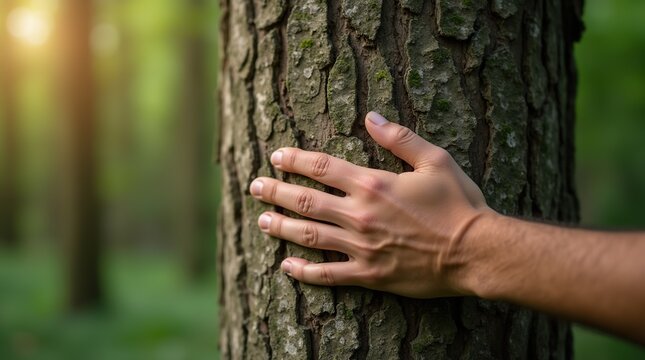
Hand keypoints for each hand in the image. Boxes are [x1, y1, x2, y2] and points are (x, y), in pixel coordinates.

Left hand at [249, 112, 490, 297]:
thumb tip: (371, 117)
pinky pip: (329, 275)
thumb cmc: (459, 204)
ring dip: (282, 228)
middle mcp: (360, 215)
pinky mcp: (370, 275)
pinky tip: (287, 267)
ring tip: (261, 221)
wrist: (475, 251)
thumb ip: (400, 138)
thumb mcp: (435, 160)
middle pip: (306, 201)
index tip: (276, 156)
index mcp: (373, 184)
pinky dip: (304, 273)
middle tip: (255, 187)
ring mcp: (361, 248)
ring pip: (309, 236)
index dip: (295, 161)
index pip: (321, 168)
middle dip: (276, 192)